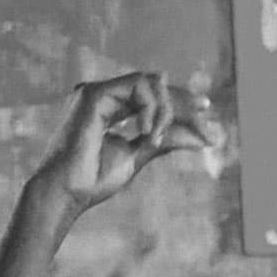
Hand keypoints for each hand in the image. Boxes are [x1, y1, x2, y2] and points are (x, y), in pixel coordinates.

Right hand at [32, 73, 214, 213]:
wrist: (68, 191)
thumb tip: (198, 133)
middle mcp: (104, 96)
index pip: (152, 98)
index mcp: (110, 109)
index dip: (180, 103)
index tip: (207, 111)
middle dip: (184, 104)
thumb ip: (164, 140)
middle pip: (156, 87)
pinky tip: (147, 133)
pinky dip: (152, 109)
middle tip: (206, 121)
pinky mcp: (95, 92)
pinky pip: (140, 87)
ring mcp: (98, 92)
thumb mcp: (140, 155)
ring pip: (151, 84)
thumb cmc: (95, 179)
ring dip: (165, 111)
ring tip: (156, 138)